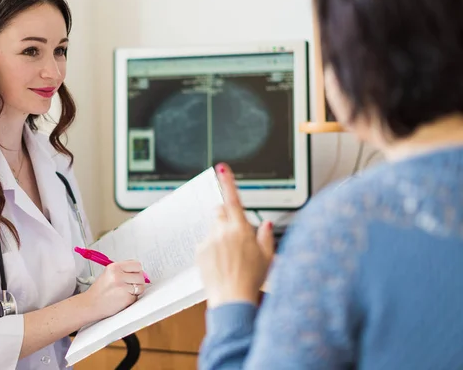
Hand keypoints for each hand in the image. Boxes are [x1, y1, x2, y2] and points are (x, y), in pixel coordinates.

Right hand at [84, 260, 146, 318]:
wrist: (90, 304)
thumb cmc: (99, 291)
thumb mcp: (108, 273)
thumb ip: (123, 270)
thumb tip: (139, 271)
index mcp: (114, 267)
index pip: (136, 264)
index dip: (136, 270)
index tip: (134, 274)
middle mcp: (118, 276)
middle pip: (140, 276)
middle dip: (137, 281)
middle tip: (129, 285)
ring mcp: (122, 287)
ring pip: (141, 286)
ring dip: (136, 290)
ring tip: (125, 292)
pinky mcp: (126, 298)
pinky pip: (136, 297)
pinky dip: (132, 298)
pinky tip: (122, 298)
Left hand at [196, 163, 274, 308]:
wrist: (232, 299)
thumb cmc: (252, 280)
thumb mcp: (268, 257)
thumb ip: (266, 237)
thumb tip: (265, 224)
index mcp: (241, 229)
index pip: (233, 199)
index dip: (228, 181)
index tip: (222, 168)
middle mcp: (222, 232)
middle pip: (219, 212)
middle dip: (225, 216)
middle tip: (233, 232)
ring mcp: (209, 241)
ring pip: (213, 228)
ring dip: (219, 234)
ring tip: (229, 256)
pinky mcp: (200, 251)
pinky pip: (205, 242)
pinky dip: (211, 248)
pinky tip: (220, 263)